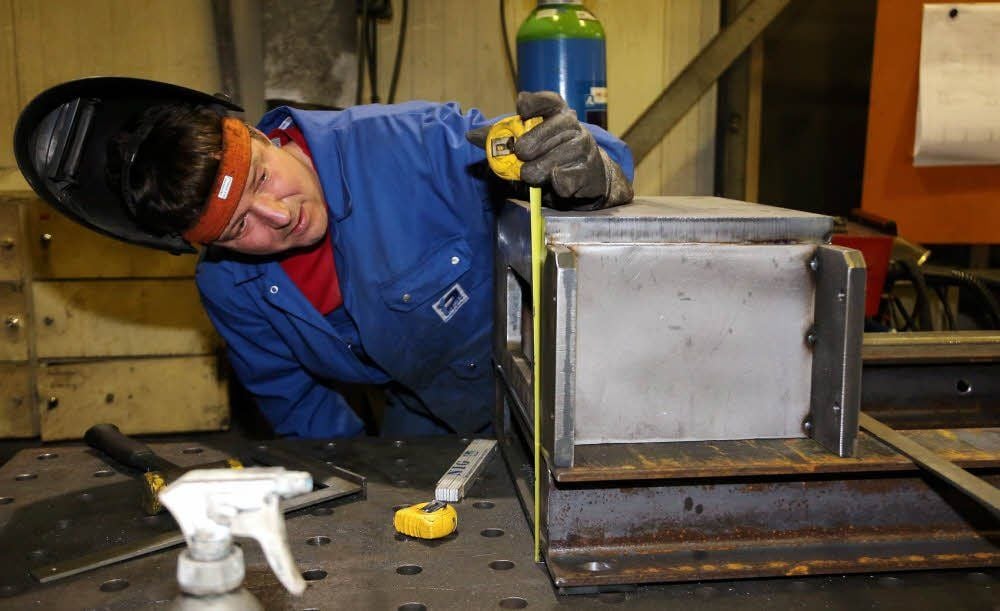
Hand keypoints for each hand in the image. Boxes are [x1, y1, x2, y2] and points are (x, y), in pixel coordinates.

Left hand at [467, 91, 632, 209]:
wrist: (587, 177)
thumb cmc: (552, 155)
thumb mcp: (528, 142)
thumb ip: (500, 138)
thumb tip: (470, 135)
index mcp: (558, 112)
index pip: (549, 100)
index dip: (534, 102)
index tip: (520, 107)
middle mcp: (573, 126)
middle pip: (544, 133)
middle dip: (528, 148)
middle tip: (522, 155)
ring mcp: (583, 147)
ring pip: (552, 160)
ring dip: (537, 171)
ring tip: (532, 174)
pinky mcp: (588, 170)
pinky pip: (564, 178)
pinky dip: (555, 184)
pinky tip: (555, 183)